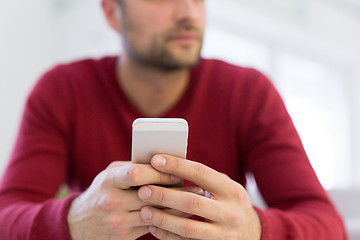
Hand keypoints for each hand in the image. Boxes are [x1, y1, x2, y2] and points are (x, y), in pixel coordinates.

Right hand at [67, 161, 183, 239]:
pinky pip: (152, 227)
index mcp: (109, 180)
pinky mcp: (123, 237)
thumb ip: (134, 168)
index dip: (160, 173)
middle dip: (175, 192)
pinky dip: (168, 221)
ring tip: (194, 202)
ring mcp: (117, 221)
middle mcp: (111, 201)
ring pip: (156, 214)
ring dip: (178, 208)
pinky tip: (180, 216)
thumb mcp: (111, 175)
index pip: (137, 174)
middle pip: (150, 196)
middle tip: (195, 189)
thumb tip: (165, 164)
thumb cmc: (102, 192)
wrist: (78, 224)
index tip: (178, 173)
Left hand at [137, 155, 261, 239]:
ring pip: (188, 227)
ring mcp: (224, 234)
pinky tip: (154, 228)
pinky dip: (168, 236)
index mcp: (232, 190)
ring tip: (144, 211)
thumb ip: (206, 179)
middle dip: (164, 195)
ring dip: (163, 218)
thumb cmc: (231, 204)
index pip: (201, 173)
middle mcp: (231, 212)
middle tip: (143, 190)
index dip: (177, 165)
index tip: (155, 160)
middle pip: (192, 202)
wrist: (253, 234)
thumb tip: (169, 164)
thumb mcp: (227, 188)